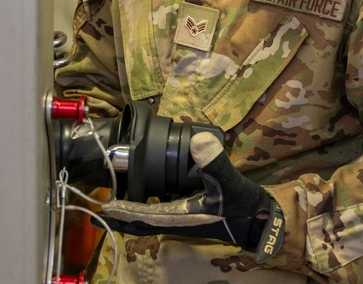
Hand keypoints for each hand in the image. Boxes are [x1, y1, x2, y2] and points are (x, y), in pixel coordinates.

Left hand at [99, 132, 284, 262]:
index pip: (144, 216)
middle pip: (141, 222)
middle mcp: (179, 220)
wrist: (262, 220)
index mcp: (181, 216)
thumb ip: (214, 163)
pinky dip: (150, 205)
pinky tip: (148, 194)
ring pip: (151, 217)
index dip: (123, 212)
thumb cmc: (244, 207)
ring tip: (116, 203)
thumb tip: (198, 140)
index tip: (104, 208)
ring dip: (133, 212)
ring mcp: (185, 218)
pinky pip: (163, 211)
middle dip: (120, 218)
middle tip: (99, 211)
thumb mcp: (230, 183)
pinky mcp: (193, 212)